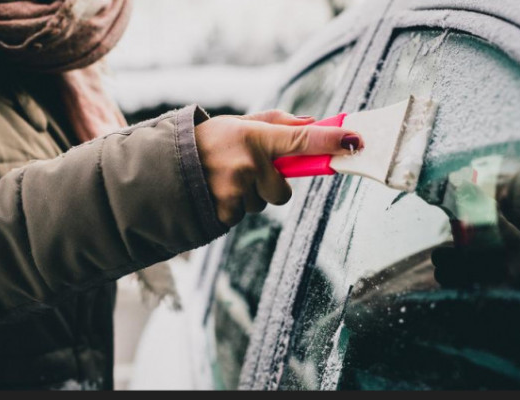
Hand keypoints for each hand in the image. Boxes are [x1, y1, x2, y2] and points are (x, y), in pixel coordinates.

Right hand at [195, 110, 362, 225]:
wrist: (164, 165)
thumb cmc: (208, 141)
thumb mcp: (239, 123)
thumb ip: (277, 123)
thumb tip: (314, 124)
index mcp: (253, 136)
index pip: (301, 139)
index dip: (330, 142)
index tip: (355, 141)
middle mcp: (248, 164)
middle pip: (282, 190)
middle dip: (270, 185)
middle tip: (245, 171)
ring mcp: (236, 191)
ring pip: (261, 204)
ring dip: (249, 196)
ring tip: (224, 180)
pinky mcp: (225, 213)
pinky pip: (243, 215)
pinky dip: (233, 207)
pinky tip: (216, 193)